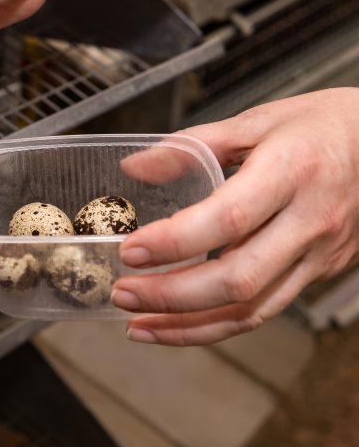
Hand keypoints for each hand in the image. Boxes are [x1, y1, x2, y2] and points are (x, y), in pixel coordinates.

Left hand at [112, 88, 358, 345]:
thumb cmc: (324, 126)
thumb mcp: (257, 120)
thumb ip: (191, 146)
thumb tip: (134, 167)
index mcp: (292, 172)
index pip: (227, 218)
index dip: (174, 241)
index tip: (130, 249)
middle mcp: (309, 221)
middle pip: (238, 278)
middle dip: (171, 295)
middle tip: (122, 292)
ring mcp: (319, 255)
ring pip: (252, 309)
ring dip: (187, 325)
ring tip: (136, 323)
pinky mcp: (319, 274)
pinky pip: (264, 311)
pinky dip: (215, 326)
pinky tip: (175, 326)